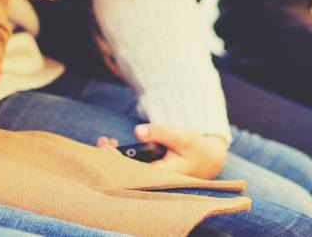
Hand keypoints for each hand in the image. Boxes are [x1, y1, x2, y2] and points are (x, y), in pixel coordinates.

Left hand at [98, 123, 228, 179]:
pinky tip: (115, 146)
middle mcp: (155, 180)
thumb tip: (137, 131)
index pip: (133, 172)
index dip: (117, 161)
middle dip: (111, 158)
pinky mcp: (152, 172)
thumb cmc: (195, 147)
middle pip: (127, 174)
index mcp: (162, 175)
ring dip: (115, 157)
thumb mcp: (181, 136)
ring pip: (128, 171)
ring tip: (105, 141)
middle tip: (102, 141)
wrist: (209, 158)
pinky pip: (132, 167)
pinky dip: (122, 157)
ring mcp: (153, 177)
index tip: (106, 147)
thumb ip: (160, 133)